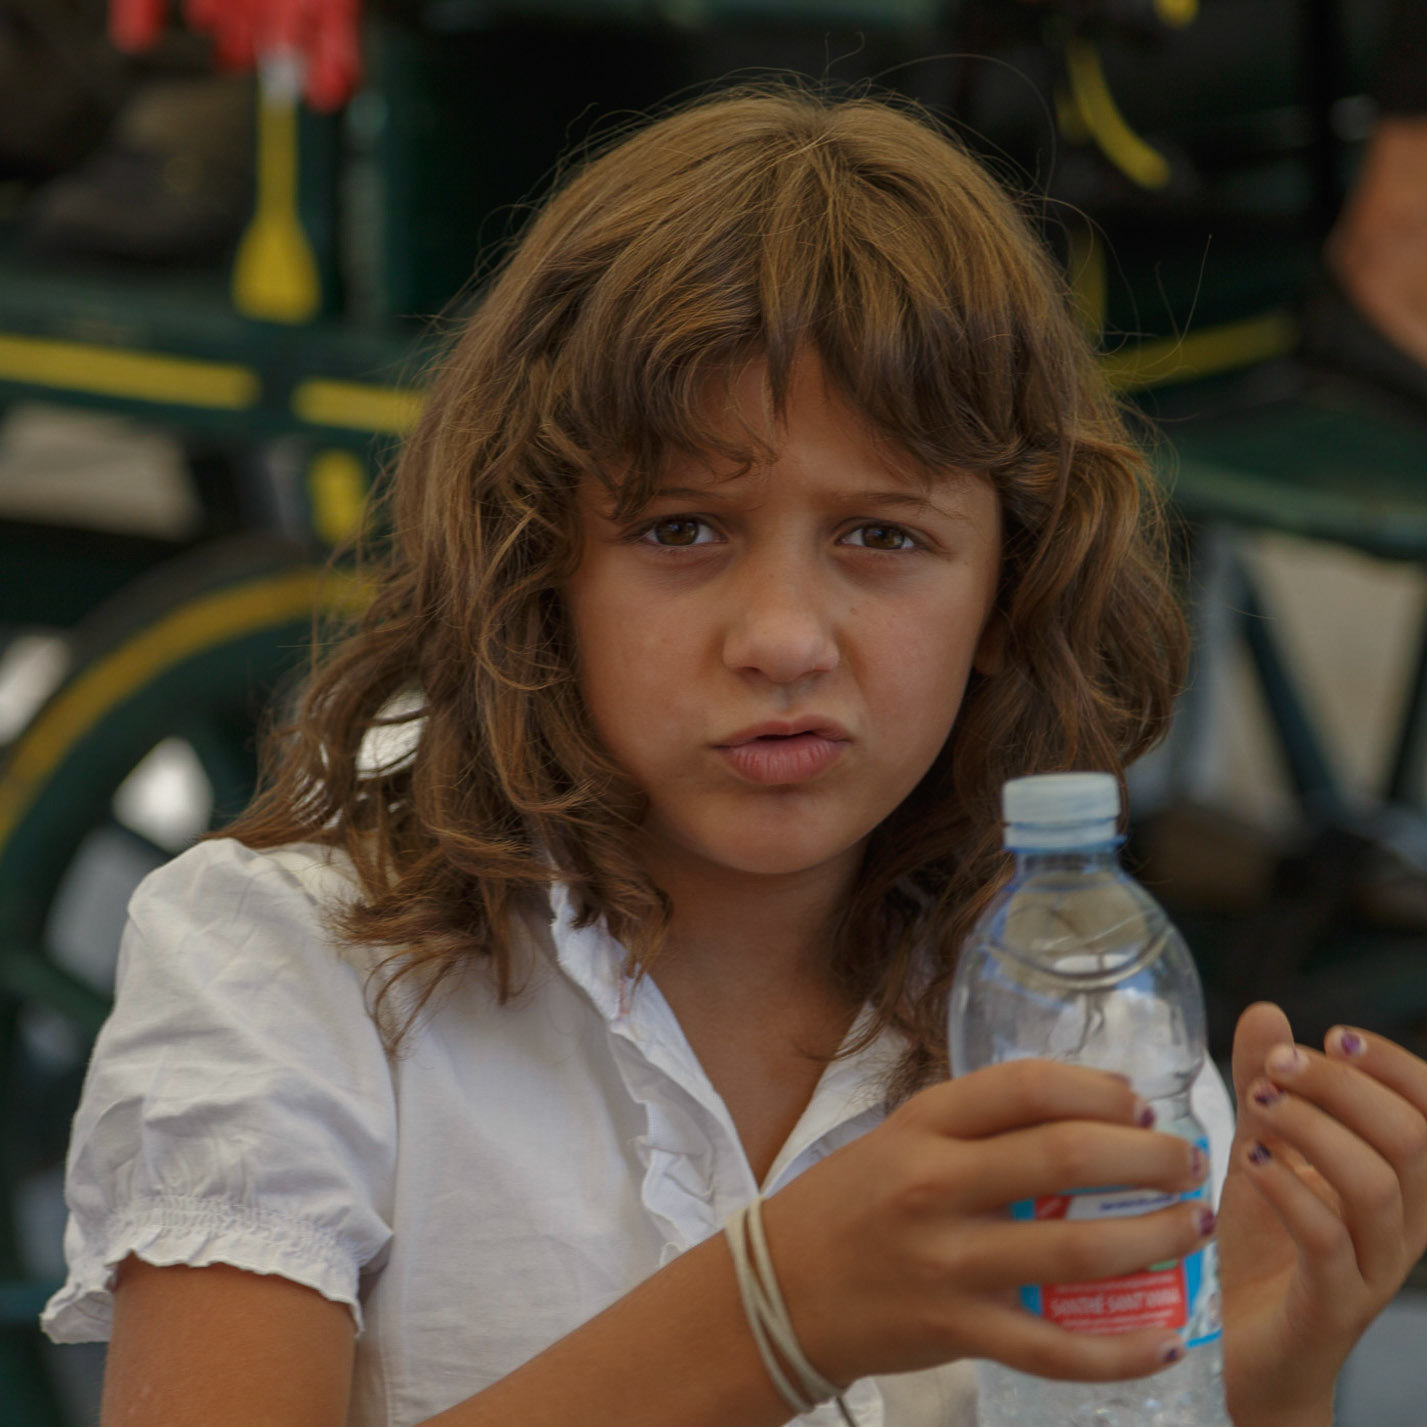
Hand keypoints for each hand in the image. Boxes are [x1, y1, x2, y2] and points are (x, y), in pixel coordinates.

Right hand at [760, 1059, 1213, 1385]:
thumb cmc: (851, 1203)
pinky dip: (1118, 1350)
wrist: (778, 1288)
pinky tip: (1162, 1341)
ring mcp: (947, 1260)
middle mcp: (936, 1182)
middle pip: (1066, 1156)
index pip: (1028, 1086)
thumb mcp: (902, 1138)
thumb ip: (980, 1126)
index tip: (1144, 1106)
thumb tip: (1088, 1115)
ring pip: (1076, 1249)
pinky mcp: (956, 1331)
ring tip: (1193, 1229)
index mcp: (924, 1123)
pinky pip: (1054, 1348)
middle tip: (1188, 1166)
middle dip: (1149, 1160)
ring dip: (1155, 1239)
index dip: (1101, 1091)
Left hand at [1217, 1002, 1426, 1426]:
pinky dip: (1290, 1192)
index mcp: (1401, 1184)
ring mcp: (1372, 1270)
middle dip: (1344, 1088)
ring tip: (1259, 1106)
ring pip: (1377, 1188)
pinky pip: (1329, 1243)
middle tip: (1278, 1066)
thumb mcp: (1263, 1151)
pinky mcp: (1331, 1306)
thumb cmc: (1268, 1247)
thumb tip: (1268, 1012)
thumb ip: (1269, 1087)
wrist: (1253, 1352)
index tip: (1334, 1034)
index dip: (1394, 1068)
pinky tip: (1251, 1165)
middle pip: (1410, 1141)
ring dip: (1315, 1132)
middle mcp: (1403, 1227)